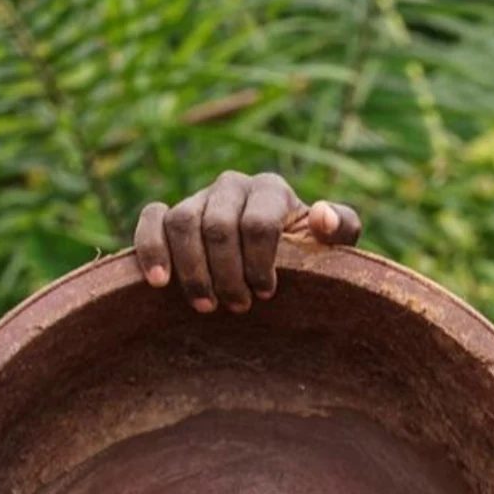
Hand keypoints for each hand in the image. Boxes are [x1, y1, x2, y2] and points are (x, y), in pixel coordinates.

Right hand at [134, 171, 361, 311]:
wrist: (276, 261)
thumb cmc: (307, 255)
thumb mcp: (333, 245)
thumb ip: (342, 227)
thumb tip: (321, 217)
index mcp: (270, 189)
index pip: (258, 223)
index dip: (259, 264)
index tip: (266, 294)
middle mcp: (231, 185)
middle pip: (218, 227)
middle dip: (227, 274)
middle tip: (239, 307)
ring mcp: (197, 197)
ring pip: (182, 223)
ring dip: (192, 270)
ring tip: (206, 306)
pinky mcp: (169, 214)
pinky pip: (152, 219)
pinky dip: (151, 248)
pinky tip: (159, 282)